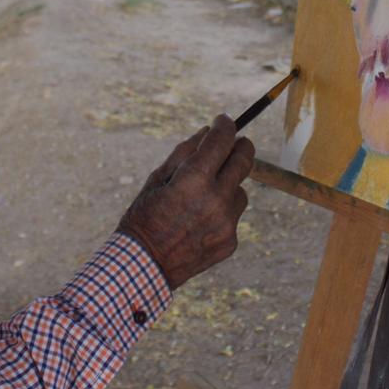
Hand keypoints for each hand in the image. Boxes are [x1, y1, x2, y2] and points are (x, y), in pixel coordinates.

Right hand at [118, 114, 253, 289]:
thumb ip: (184, 153)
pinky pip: (233, 215)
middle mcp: (216, 199)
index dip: (225, 125)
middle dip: (240, 145)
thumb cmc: (144, 217)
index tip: (223, 121)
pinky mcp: (230, 241)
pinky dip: (222, 211)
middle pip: (244, 159)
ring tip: (203, 195)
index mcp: (194, 179)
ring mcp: (226, 223)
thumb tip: (207, 132)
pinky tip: (199, 221)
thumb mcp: (157, 179)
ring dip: (228, 184)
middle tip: (232, 142)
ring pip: (240, 189)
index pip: (222, 139)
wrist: (143, 267)